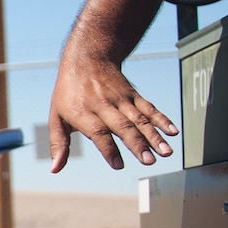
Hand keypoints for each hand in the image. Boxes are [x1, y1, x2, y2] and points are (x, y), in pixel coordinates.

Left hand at [48, 53, 176, 170]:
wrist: (86, 58)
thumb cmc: (68, 93)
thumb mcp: (56, 116)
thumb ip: (59, 144)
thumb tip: (55, 169)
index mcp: (82, 112)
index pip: (98, 132)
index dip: (108, 149)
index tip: (118, 166)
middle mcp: (103, 105)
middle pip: (123, 126)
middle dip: (137, 144)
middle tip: (149, 162)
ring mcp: (120, 99)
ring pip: (139, 118)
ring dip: (154, 136)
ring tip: (166, 152)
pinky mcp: (133, 95)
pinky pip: (149, 108)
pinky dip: (162, 120)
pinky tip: (173, 132)